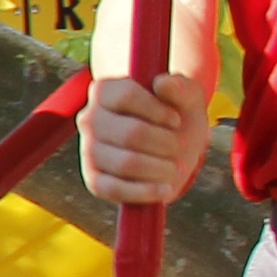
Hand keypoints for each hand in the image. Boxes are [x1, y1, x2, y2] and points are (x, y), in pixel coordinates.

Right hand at [76, 74, 204, 206]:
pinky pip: (113, 189)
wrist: (171, 146)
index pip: (126, 96)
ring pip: (126, 162)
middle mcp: (89, 119)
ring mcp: (89, 150)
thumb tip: (163, 84)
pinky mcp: (93, 179)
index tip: (176, 120)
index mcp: (104, 91)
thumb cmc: (176, 116)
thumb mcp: (187, 97)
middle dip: (166, 143)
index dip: (158, 110)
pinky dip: (144, 192)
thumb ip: (180, 87)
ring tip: (174, 167)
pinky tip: (165, 190)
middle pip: (130, 133)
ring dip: (160, 168)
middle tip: (178, 145)